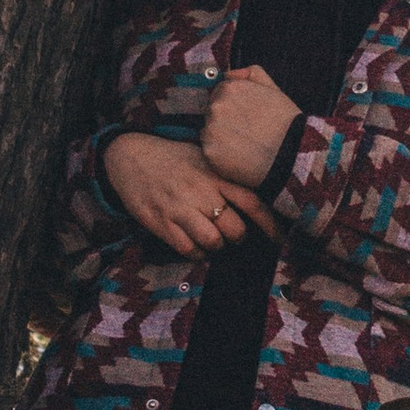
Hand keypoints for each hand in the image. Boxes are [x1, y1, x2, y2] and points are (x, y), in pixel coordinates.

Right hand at [103, 131, 276, 253]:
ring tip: (213, 240)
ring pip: (213, 241)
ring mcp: (180, 208)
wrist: (130, 155)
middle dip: (238, 238)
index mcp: (216, 174)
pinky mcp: (160, 222)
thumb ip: (227, 174)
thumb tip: (258, 194)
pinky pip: (188, 249)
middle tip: (232, 235)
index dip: (270, 225)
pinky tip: (195, 245)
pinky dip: (196, 253)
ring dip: (217, 247)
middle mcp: (201, 191)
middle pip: (235, 228)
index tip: (280, 239)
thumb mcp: (204, 156)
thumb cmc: (173, 158)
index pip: (252, 202)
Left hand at [202, 62, 302, 190]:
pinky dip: (220, 156)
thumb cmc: (285, 122)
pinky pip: (209, 152)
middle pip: (211, 113)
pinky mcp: (209, 151)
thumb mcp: (273, 88)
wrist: (291, 153)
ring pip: (208, 132)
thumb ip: (250, 73)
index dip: (232, 107)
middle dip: (224, 121)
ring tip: (244, 145)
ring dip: (221, 138)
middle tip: (246, 132)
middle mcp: (216, 106)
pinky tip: (239, 157)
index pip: (219, 94)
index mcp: (229, 89)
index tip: (245, 117)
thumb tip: (228, 74)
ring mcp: (211, 129)